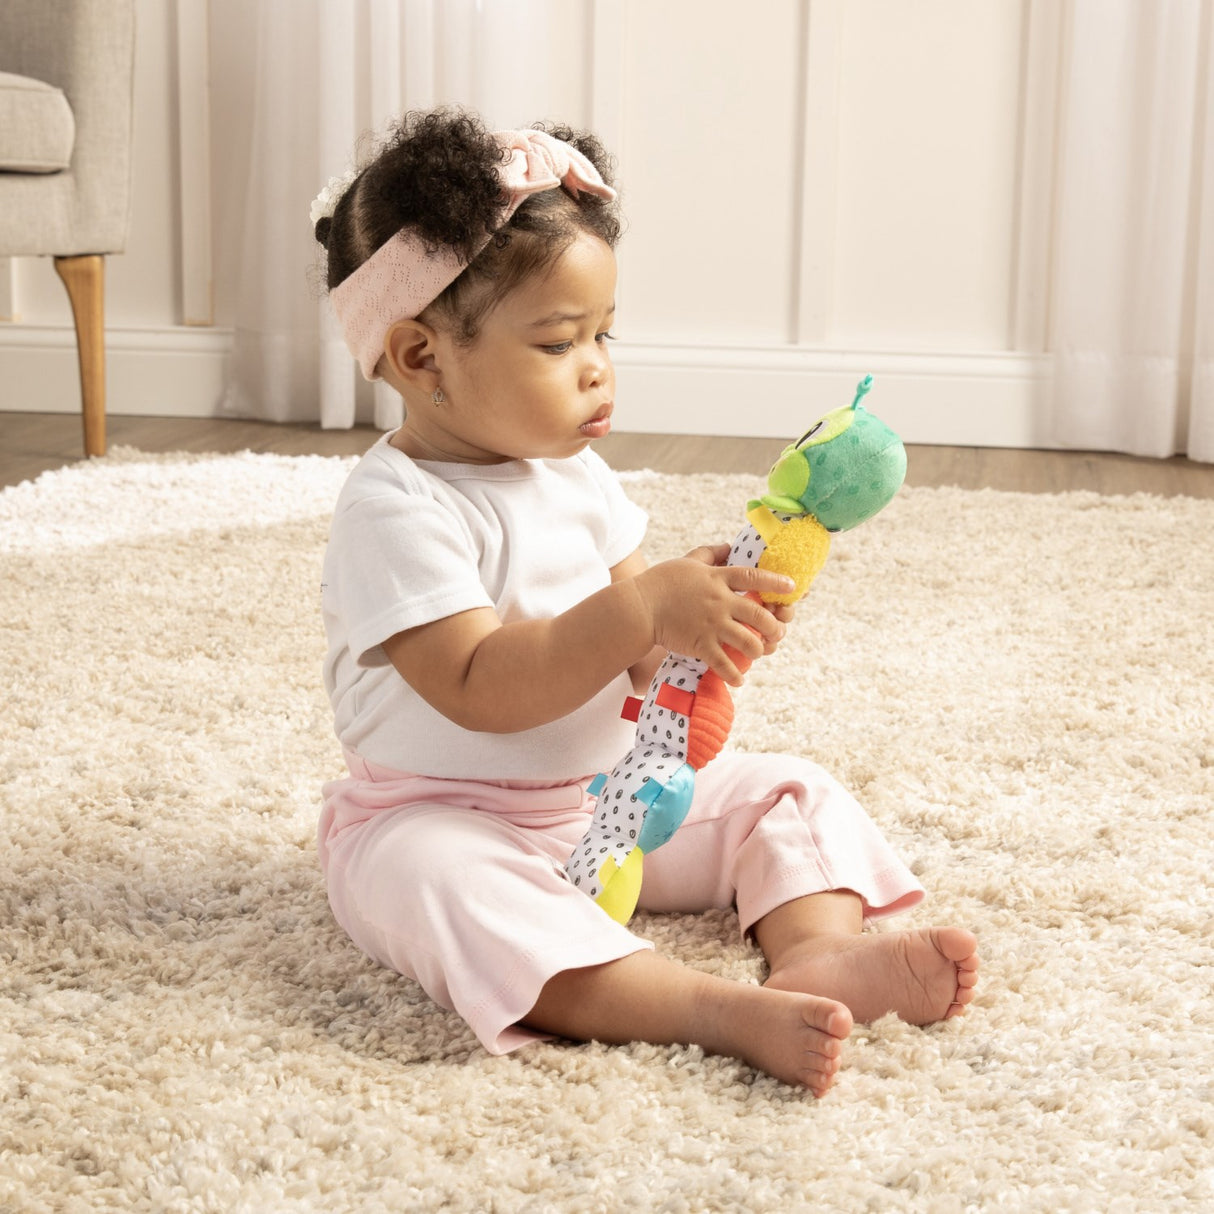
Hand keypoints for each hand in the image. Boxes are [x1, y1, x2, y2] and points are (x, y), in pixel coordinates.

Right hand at [632, 545, 795, 685]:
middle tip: (778, 633)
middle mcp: (719, 601)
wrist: (639, 607)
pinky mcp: (700, 644)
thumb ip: (710, 554)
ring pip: (748, 641)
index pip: (753, 577)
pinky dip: (735, 674)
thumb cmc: (661, 582)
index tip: (792, 587)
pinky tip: (740, 680)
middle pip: (759, 614)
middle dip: (774, 626)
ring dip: (759, 650)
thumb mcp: (687, 561)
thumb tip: (727, 547)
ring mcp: (711, 624)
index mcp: (717, 579)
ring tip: (759, 653)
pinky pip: (724, 663)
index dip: (775, 581)